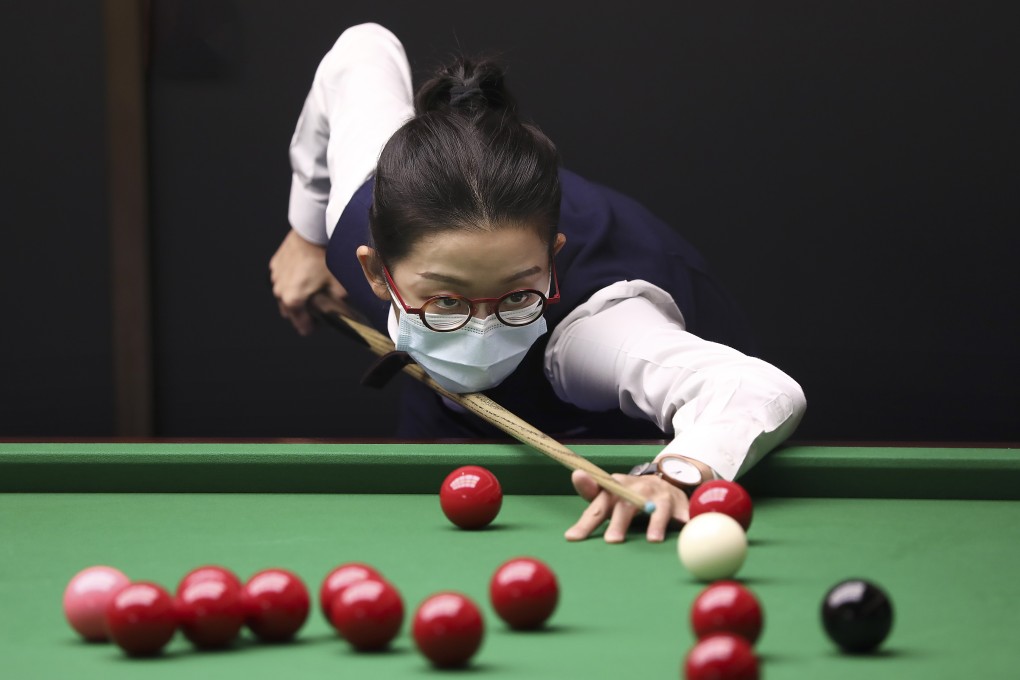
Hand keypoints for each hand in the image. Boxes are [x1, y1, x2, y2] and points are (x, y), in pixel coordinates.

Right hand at [269, 229, 346, 334]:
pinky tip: (303, 274)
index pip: (302, 327)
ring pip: (284, 298)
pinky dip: (290, 282)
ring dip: (295, 298)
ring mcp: (275, 278)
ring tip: (310, 289)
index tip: (323, 322)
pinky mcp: (275, 265)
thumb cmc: (324, 260)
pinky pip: (281, 280)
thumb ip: (344, 306)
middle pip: (291, 314)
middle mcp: (280, 292)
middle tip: (319, 306)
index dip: (315, 327)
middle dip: (304, 314)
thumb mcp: (339, 287)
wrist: (311, 232)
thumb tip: (353, 321)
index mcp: (293, 301)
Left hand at [564, 469, 689, 543]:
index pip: (598, 506)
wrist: (661, 482)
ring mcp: (659, 494)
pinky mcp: (679, 502)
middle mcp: (637, 489)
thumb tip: (576, 474)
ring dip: (656, 523)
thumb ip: (590, 491)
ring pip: (658, 508)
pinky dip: (685, 519)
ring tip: (653, 540)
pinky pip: (684, 511)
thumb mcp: (607, 493)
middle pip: (626, 506)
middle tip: (612, 541)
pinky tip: (686, 527)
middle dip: (619, 522)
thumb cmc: (626, 494)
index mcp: (615, 488)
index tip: (573, 537)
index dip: (586, 522)